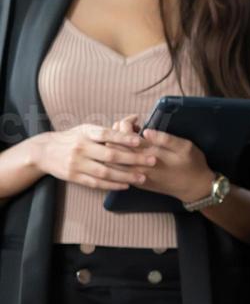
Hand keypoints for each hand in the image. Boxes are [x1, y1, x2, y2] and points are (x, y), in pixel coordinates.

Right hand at [28, 121, 149, 190]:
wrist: (44, 152)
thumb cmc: (73, 138)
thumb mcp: (87, 128)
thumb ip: (111, 128)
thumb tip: (136, 118)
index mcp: (86, 133)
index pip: (107, 134)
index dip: (123, 138)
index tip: (140, 141)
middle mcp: (81, 148)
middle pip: (110, 155)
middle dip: (133, 158)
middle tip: (152, 160)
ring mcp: (77, 163)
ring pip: (105, 171)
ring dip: (126, 175)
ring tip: (142, 177)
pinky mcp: (74, 177)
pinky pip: (96, 183)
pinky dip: (112, 185)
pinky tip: (126, 185)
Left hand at [122, 117, 213, 201]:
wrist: (194, 188)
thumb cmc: (192, 165)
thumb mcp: (185, 147)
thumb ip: (165, 139)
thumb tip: (147, 130)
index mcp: (149, 154)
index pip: (125, 135)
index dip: (126, 123)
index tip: (136, 118)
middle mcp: (138, 165)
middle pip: (113, 146)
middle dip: (117, 132)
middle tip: (130, 126)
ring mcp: (136, 175)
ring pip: (112, 159)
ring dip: (115, 145)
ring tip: (128, 138)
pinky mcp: (136, 182)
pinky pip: (117, 170)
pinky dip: (117, 158)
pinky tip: (128, 151)